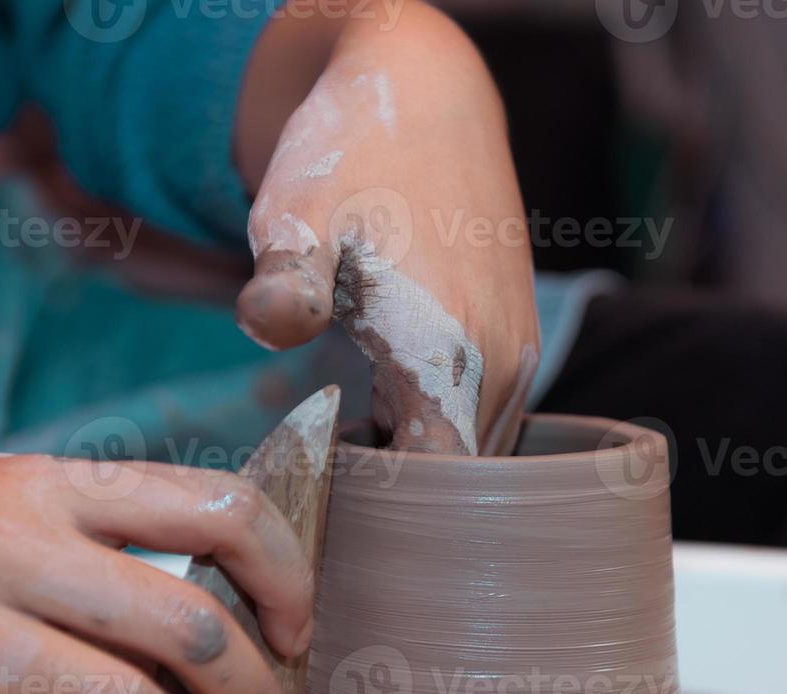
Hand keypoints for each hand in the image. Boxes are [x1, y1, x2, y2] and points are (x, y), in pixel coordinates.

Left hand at [234, 3, 539, 454]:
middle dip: (396, 492)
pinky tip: (379, 398)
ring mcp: (519, 352)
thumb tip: (268, 328)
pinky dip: (436, 427)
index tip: (320, 488)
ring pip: (476, 452)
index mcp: (454, 356)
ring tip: (347, 431)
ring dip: (417, 458)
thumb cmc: (353, 156)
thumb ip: (285, 283)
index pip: (435, 487)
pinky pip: (484, 417)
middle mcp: (503, 366)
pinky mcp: (517, 337)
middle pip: (460, 482)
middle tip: (321, 466)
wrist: (424, 91)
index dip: (378, 507)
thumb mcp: (298, 216)